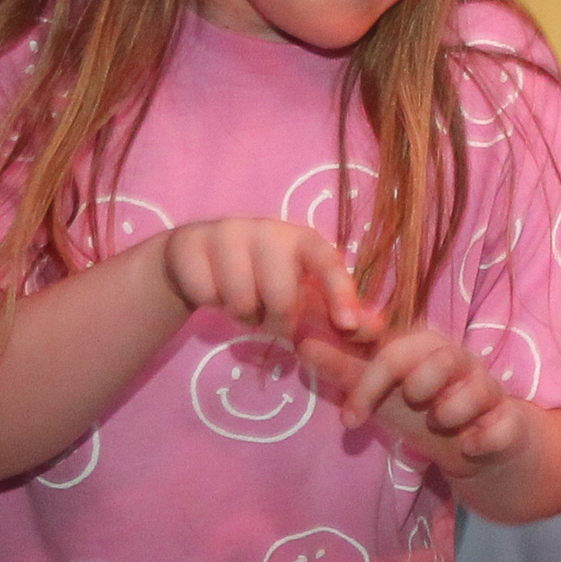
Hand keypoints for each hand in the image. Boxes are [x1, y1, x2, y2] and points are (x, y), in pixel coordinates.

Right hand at [161, 218, 374, 343]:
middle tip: (270, 316)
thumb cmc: (265, 279)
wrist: (198, 259)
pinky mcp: (188, 243)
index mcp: (304, 240)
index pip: (327, 263)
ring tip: (243, 301)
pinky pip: (205, 296)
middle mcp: (266, 229)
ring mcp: (224, 232)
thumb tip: (372, 332)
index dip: (340, 294)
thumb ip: (340, 314)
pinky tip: (214, 289)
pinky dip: (211, 304)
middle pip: (280, 297)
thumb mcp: (305, 295)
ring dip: (243, 315)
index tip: (347, 326)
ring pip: (240, 301)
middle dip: (277, 321)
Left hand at [301, 323, 530, 479]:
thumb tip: (300, 342)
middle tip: (408, 409)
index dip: (368, 383)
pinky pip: (499, 427)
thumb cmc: (420, 409)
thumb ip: (343, 369)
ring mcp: (488, 389)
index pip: (392, 350)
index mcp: (424, 347)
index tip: (350, 422)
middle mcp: (460, 361)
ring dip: (448, 414)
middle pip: (440, 358)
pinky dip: (479, 440)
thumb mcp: (378, 392)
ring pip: (475, 389)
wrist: (473, 446)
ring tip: (439, 424)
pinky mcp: (510, 419)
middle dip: (416, 390)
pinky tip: (467, 446)